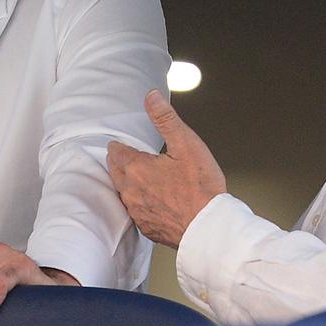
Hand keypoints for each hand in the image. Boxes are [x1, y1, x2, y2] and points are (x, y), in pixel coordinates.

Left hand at [107, 89, 226, 248]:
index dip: (118, 146)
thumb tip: (151, 97)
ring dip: (126, 183)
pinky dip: (138, 203)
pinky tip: (147, 201)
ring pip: (123, 193)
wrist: (209, 227)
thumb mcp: (186, 144)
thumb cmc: (202, 188)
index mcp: (137, 169)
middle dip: (118, 163)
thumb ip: (165, 118)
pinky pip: (134, 212)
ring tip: (134, 177)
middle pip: (115, 172)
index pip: (116, 152)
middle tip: (121, 157)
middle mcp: (132, 191)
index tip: (119, 144)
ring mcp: (138, 211)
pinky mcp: (146, 227)